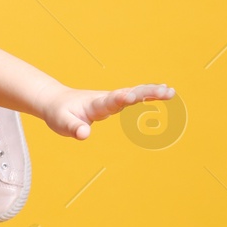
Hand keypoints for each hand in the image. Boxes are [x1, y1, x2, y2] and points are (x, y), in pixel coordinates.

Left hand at [43, 83, 175, 139]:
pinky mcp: (114, 101)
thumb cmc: (59, 113)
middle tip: (166, 91)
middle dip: (146, 92)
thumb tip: (84, 134)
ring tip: (170, 91)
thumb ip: (73, 128)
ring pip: (133, 92)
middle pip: (128, 93)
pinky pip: (133, 96)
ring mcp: (111, 98)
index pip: (110, 100)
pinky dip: (147, 93)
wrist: (55, 101)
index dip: (121, 98)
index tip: (133, 95)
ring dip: (151, 91)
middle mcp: (105, 98)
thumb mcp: (61, 123)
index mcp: (94, 104)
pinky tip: (163, 91)